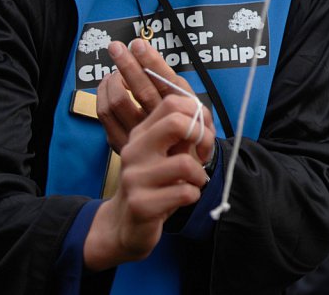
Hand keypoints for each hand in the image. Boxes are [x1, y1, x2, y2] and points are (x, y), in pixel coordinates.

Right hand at [84, 94, 210, 269]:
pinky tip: (183, 198)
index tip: (201, 136)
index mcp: (141, 134)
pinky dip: (193, 195)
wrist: (124, 224)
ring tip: (193, 183)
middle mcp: (135, 151)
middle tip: (203, 155)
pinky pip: (184, 192)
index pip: (172, 103)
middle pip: (176, 123)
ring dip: (199, 175)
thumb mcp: (165, 154)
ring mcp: (135, 178)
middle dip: (203, 137)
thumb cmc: (154, 185)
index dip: (197, 115)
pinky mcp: (141, 205)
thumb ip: (182, 135)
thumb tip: (204, 118)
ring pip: (185, 163)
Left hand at [97, 39, 214, 164]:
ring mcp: (138, 133)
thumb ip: (170, 82)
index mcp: (180, 109)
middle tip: (116, 47)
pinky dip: (103, 95)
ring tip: (114, 69)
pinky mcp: (120, 141)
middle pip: (139, 89)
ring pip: (117, 102)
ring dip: (112, 80)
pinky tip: (107, 85)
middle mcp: (159, 121)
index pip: (164, 82)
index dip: (151, 62)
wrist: (183, 163)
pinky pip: (104, 115)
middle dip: (127, 65)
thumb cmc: (186, 126)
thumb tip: (146, 53)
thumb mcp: (188, 103)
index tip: (139, 45)